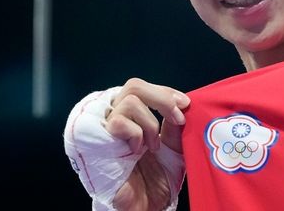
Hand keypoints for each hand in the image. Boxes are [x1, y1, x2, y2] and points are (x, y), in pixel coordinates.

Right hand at [106, 79, 189, 210]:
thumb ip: (175, 126)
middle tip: (177, 117)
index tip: (185, 104)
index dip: (166, 91)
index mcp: (133, 118)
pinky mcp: (97, 142)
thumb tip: (181, 103)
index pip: (144, 89)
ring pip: (128, 101)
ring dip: (150, 123)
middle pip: (134, 86)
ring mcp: (106, 130)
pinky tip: (137, 151)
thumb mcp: (175, 149)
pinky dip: (135, 133)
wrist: (144, 208)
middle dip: (161, 98)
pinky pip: (117, 122)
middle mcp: (117, 119)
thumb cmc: (155, 181)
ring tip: (153, 146)